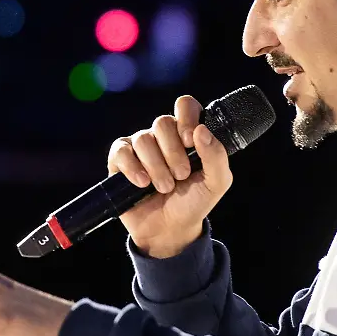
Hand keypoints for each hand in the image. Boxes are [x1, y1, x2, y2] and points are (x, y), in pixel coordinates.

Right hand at [108, 95, 232, 257]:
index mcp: (187, 134)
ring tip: (165, 187)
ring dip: (156, 166)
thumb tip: (201, 130)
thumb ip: (216, 156)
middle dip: (174, 152)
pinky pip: (121, 151)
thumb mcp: (216, 182)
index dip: (187, 118)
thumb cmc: (194, 202)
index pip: (185, 106)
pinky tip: (143, 183)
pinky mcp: (120, 160)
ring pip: (143, 138)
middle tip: (181, 176)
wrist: (170, 229)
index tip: (190, 142)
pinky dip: (133, 167)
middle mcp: (163, 136)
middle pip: (163, 122)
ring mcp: (140, 146)